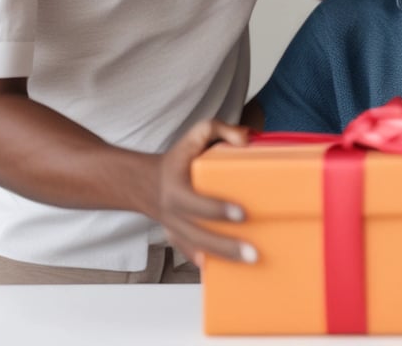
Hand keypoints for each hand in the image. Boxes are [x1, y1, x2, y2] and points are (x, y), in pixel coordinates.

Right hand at [152, 119, 255, 266]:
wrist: (148, 183)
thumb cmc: (180, 157)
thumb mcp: (197, 134)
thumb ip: (221, 130)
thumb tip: (245, 140)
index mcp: (175, 189)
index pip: (196, 203)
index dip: (217, 209)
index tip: (242, 213)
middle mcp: (173, 214)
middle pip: (200, 235)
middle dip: (227, 246)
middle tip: (254, 253)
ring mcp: (175, 231)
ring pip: (198, 250)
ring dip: (224, 258)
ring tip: (252, 261)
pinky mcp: (179, 241)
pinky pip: (195, 256)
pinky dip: (211, 264)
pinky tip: (231, 272)